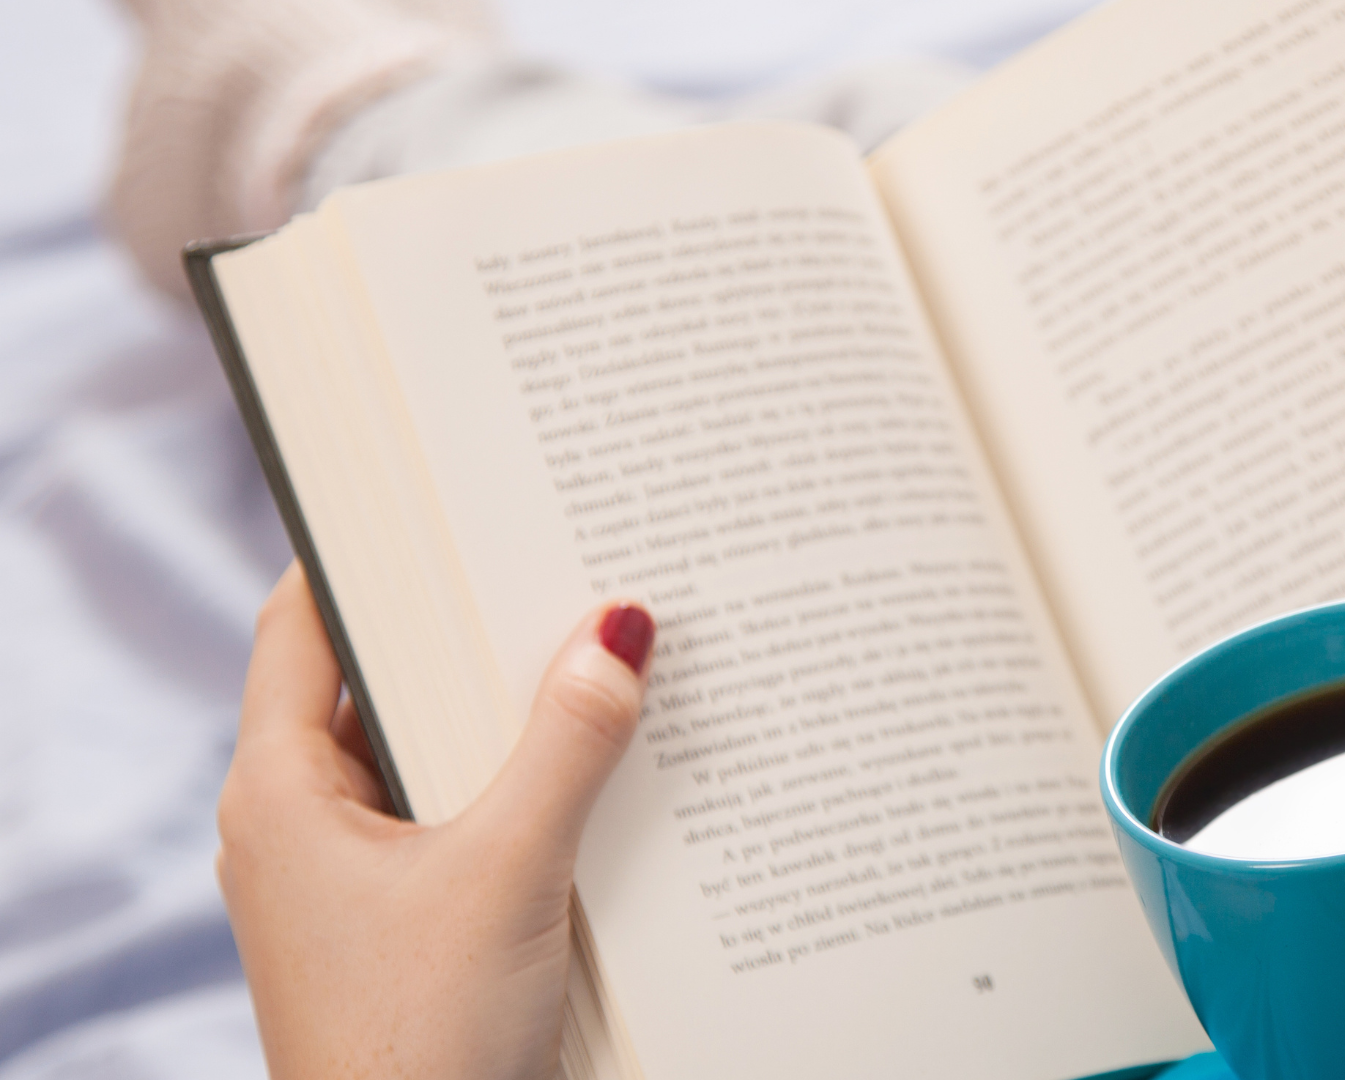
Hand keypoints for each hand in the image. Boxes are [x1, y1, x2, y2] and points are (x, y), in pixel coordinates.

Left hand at [217, 563, 654, 1078]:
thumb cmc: (419, 1041)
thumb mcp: (506, 873)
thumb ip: (566, 747)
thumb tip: (620, 629)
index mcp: (278, 789)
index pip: (302, 621)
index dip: (364, 550)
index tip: (436, 493)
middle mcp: (298, 820)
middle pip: (376, 681)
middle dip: (461, 629)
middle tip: (546, 558)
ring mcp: (348, 875)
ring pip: (423, 752)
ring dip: (497, 712)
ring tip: (587, 648)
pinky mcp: (400, 919)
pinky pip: (454, 815)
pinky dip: (512, 781)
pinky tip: (591, 766)